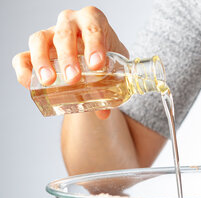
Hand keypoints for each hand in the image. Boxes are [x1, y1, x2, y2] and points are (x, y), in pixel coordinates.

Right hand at [12, 6, 128, 118]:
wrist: (97, 60)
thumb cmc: (107, 58)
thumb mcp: (116, 68)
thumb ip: (112, 87)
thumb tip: (103, 112)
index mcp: (93, 21)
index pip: (93, 27)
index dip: (94, 45)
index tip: (96, 66)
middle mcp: (69, 23)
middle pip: (64, 34)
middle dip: (68, 57)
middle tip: (73, 78)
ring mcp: (49, 34)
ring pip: (39, 40)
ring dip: (42, 61)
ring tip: (49, 82)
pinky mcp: (35, 50)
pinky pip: (23, 56)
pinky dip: (24, 70)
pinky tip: (30, 84)